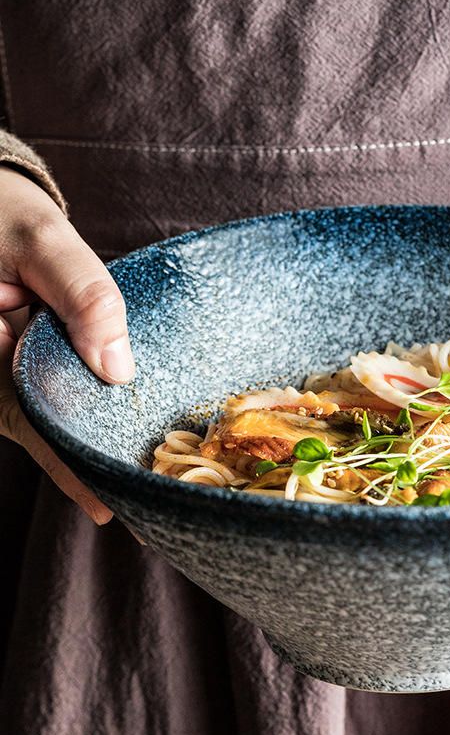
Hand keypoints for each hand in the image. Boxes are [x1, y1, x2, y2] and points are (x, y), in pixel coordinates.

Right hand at [0, 167, 134, 522]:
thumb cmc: (3, 218)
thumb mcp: (42, 243)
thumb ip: (82, 295)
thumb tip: (118, 370)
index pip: (34, 422)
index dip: (70, 471)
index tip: (109, 508)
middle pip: (46, 436)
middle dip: (92, 476)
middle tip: (150, 517)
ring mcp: (8, 378)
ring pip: (52, 425)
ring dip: (95, 454)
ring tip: (150, 491)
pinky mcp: (26, 370)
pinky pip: (57, 402)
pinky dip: (91, 420)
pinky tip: (128, 444)